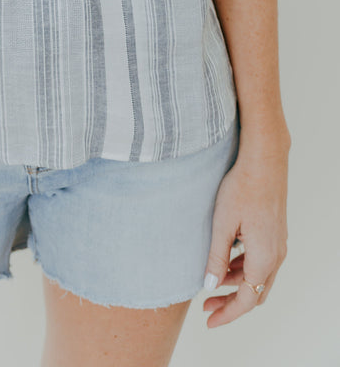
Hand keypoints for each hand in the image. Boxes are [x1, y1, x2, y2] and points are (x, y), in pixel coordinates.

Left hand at [201, 141, 288, 327]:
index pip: (247, 299)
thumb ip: (217, 257)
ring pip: (259, 278)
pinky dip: (244, 270)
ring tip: (212, 286)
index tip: (209, 321)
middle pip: (256, 292)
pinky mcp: (275, 234)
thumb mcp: (222, 224)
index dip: (228, 314)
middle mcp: (276, 256)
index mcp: (264, 258)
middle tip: (207, 306)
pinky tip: (226, 263)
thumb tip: (210, 286)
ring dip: (237, 286)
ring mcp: (278, 245)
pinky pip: (262, 263)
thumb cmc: (241, 189)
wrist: (264, 162)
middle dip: (231, 303)